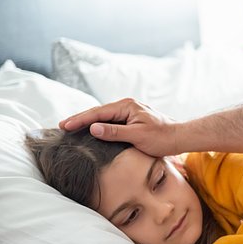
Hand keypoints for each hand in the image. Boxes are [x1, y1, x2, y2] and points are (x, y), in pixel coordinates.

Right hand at [59, 98, 180, 156]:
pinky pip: (111, 122)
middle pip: (98, 113)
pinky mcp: (133, 120)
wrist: (180, 137)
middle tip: (62, 127)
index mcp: (126, 106)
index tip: (64, 126)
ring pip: (104, 117)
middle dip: (80, 119)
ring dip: (88, 123)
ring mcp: (130, 113)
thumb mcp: (137, 136)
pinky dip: (100, 126)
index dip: (80, 120)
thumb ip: (114, 132)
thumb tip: (93, 128)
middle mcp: (127, 106)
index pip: (98, 113)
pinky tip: (92, 132)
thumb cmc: (162, 137)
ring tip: (72, 128)